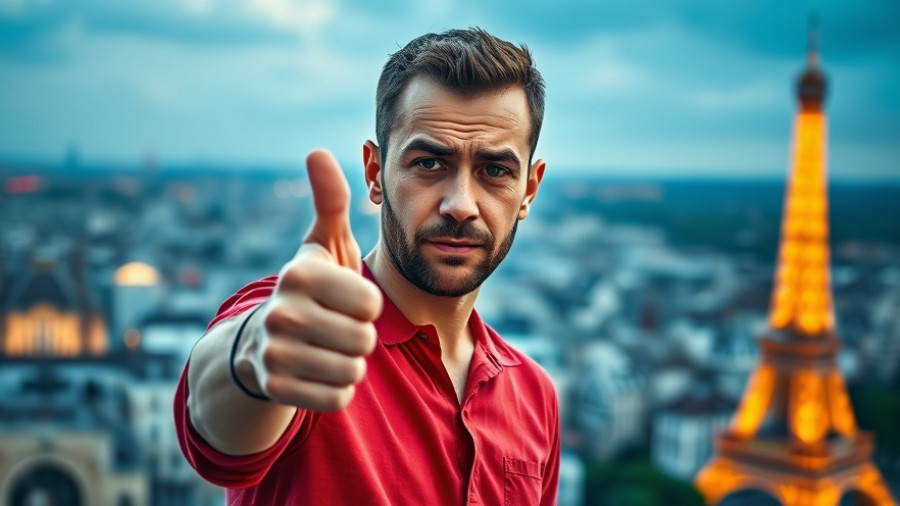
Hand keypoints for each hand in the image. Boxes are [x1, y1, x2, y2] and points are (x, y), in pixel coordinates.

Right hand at [250, 150, 382, 410]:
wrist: (263, 340)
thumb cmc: (311, 286)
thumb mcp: (322, 244)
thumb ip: (330, 201)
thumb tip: (317, 150)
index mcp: (298, 274)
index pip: (371, 303)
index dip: (366, 304)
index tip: (345, 298)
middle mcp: (281, 313)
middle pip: (365, 339)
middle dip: (360, 336)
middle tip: (336, 327)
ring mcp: (274, 354)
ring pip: (353, 371)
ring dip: (350, 362)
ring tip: (328, 347)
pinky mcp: (277, 389)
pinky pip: (338, 398)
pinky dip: (338, 389)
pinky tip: (318, 372)